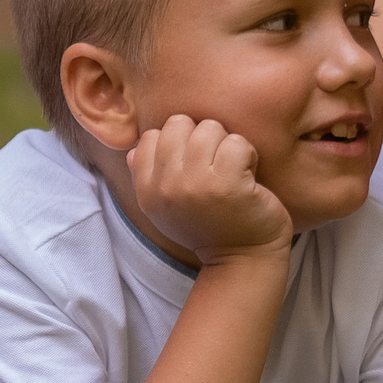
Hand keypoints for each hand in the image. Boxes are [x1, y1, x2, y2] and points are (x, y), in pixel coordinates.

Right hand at [128, 115, 291, 264]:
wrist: (241, 259)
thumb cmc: (207, 227)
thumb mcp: (165, 208)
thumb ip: (146, 176)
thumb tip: (134, 148)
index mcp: (147, 191)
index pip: (152, 136)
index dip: (178, 143)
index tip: (193, 167)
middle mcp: (166, 187)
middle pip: (179, 124)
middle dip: (202, 138)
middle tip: (215, 165)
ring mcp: (196, 184)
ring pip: (209, 128)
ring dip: (226, 145)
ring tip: (231, 170)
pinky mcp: (228, 184)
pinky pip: (237, 143)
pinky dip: (248, 155)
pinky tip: (248, 176)